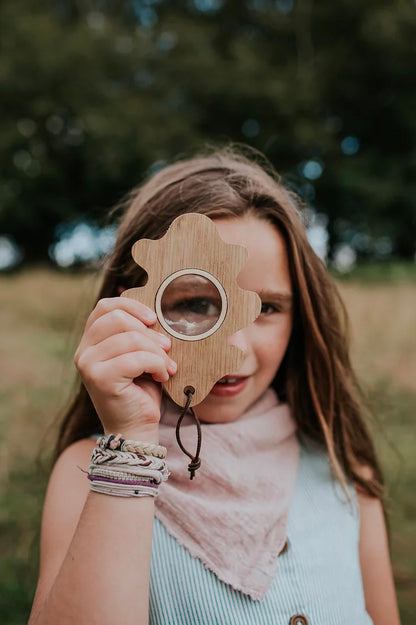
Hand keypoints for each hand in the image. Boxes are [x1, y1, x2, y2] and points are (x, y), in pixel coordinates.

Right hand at [74, 297, 176, 438]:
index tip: (153, 319)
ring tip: (167, 367)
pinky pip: (136, 358)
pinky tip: (161, 376)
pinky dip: (157, 365)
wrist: (136, 429)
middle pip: (118, 318)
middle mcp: (84, 351)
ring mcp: (88, 365)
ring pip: (131, 338)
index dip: (132, 306)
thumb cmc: (140, 390)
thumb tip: (155, 314)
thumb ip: (137, 333)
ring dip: (157, 352)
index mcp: (90, 342)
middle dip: (149, 332)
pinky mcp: (100, 379)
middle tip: (167, 349)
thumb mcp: (138, 355)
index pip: (105, 306)